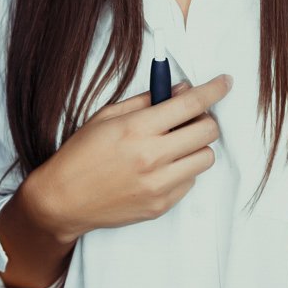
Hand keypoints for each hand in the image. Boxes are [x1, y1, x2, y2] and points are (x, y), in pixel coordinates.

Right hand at [26, 74, 232, 243]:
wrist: (62, 200)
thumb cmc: (81, 154)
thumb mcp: (107, 116)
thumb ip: (147, 100)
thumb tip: (181, 89)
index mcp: (137, 129)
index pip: (190, 104)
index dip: (214, 89)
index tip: (225, 82)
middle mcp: (152, 157)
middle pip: (207, 131)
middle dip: (206, 119)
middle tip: (190, 117)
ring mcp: (158, 185)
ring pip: (206, 158)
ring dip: (196, 146)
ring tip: (174, 145)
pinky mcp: (161, 205)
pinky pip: (190, 181)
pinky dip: (182, 170)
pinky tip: (160, 168)